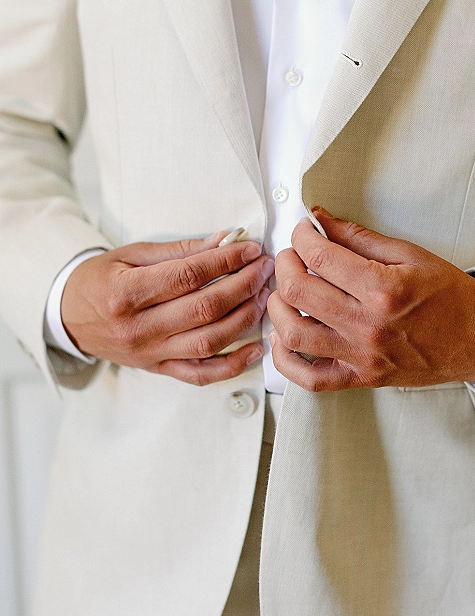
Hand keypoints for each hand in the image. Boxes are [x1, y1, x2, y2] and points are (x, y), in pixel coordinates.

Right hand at [61, 233, 273, 384]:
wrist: (68, 316)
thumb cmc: (100, 280)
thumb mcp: (131, 254)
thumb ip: (179, 250)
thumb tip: (224, 241)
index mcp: (126, 293)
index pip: (187, 276)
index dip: (225, 261)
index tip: (249, 248)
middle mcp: (139, 328)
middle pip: (204, 308)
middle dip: (243, 285)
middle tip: (264, 268)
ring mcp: (150, 353)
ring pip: (208, 342)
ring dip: (244, 318)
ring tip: (263, 297)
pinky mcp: (158, 369)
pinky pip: (201, 374)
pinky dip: (232, 365)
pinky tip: (255, 348)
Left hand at [267, 208, 474, 391]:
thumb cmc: (452, 297)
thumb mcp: (411, 255)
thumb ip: (359, 238)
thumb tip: (320, 220)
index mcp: (384, 289)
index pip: (320, 257)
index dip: (302, 236)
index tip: (304, 229)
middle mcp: (368, 325)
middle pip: (298, 290)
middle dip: (286, 262)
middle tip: (293, 253)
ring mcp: (362, 356)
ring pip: (293, 333)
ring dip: (278, 305)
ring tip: (287, 290)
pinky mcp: (360, 378)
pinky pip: (309, 377)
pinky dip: (285, 358)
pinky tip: (284, 335)